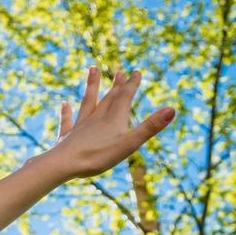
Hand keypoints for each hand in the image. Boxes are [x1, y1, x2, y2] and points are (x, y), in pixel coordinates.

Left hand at [44, 64, 175, 179]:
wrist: (62, 165)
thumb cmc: (97, 156)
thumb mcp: (129, 144)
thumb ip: (150, 127)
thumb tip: (172, 109)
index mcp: (113, 119)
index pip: (124, 97)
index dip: (131, 85)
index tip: (136, 71)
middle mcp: (96, 118)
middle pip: (108, 98)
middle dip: (116, 85)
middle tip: (119, 72)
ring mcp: (80, 126)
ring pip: (87, 102)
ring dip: (92, 86)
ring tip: (92, 69)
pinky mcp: (67, 137)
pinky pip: (67, 121)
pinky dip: (66, 111)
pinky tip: (64, 104)